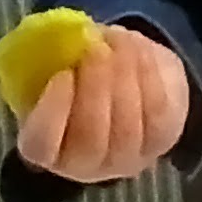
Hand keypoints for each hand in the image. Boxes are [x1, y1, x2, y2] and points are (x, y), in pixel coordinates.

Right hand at [10, 21, 193, 184]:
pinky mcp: (161, 141)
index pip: (41, 146)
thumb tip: (72, 35)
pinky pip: (157, 111)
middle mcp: (86, 166)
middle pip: (90, 139)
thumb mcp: (57, 70)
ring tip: (118, 39)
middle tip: (95, 49)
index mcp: (47, 151)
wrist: (129, 88)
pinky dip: (147, 74)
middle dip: (95, 89)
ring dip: (123, 77)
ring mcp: (127, 159)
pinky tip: (137, 47)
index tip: (62, 75)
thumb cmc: (79, 81)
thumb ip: (54, 61)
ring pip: (127, 127)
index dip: (51, 113)